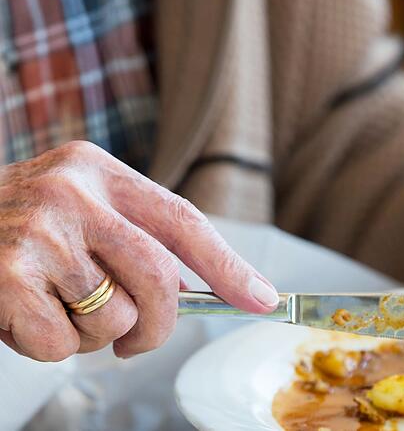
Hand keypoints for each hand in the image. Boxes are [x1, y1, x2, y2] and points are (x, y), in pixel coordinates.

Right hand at [0, 141, 278, 360]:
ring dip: (92, 334)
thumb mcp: (77, 209)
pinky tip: (22, 316)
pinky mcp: (5, 277)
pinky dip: (48, 346)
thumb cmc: (17, 226)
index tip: (264, 300)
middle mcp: (70, 193)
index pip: (183, 221)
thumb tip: (206, 288)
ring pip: (112, 318)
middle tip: (135, 339)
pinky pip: (63, 345)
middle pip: (159, 278)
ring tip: (56, 307)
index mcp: (98, 171)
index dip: (229, 266)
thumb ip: (133, 237)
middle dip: (158, 324)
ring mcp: (36, 233)